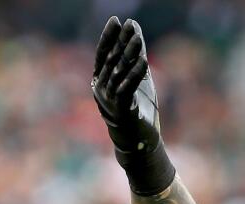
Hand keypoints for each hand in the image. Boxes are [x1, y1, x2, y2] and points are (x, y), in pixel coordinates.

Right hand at [91, 17, 159, 153]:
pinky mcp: (120, 110)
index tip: (116, 20)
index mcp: (101, 80)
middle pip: (111, 60)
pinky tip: (143, 61)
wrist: (139, 142)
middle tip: (129, 25)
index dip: (109, 36)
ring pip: (118, 73)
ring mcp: (108, 100)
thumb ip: (136, 56)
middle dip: (120, 41)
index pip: (103, 54)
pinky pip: (126, 88)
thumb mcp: (138, 79)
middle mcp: (101, 89)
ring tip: (137, 39)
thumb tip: (135, 32)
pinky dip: (134, 74)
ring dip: (128, 54)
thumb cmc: (138, 109)